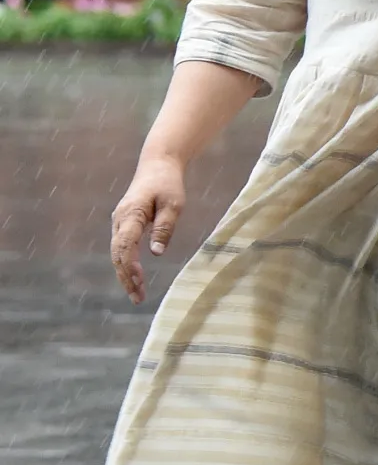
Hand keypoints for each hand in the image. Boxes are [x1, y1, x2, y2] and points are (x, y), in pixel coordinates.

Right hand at [110, 154, 187, 303]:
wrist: (157, 165)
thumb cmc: (168, 184)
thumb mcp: (174, 204)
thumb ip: (165, 228)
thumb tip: (157, 253)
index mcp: (131, 214)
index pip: (125, 246)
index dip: (130, 267)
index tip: (139, 283)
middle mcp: (120, 220)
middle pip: (117, 254)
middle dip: (125, 278)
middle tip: (138, 298)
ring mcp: (119, 222)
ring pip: (117, 253)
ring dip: (125, 274)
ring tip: (137, 294)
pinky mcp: (123, 224)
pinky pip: (121, 248)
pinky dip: (126, 264)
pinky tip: (134, 278)